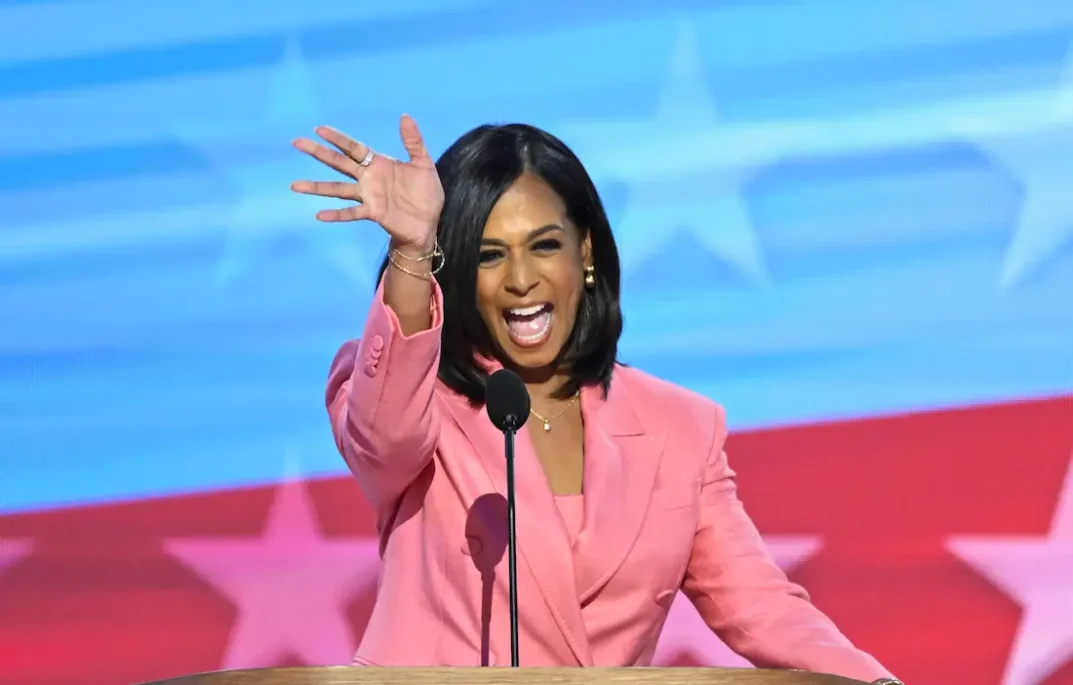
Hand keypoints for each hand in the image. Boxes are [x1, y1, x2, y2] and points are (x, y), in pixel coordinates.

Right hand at [290, 114, 443, 249]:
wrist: (428, 223)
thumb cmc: (425, 194)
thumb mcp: (423, 164)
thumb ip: (413, 142)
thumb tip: (405, 116)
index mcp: (379, 164)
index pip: (354, 148)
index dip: (337, 139)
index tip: (319, 129)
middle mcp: (368, 179)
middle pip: (339, 163)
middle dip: (319, 153)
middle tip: (297, 142)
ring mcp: (368, 196)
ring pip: (338, 189)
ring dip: (317, 187)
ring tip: (295, 186)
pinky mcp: (373, 213)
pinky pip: (351, 213)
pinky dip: (336, 215)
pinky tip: (319, 215)